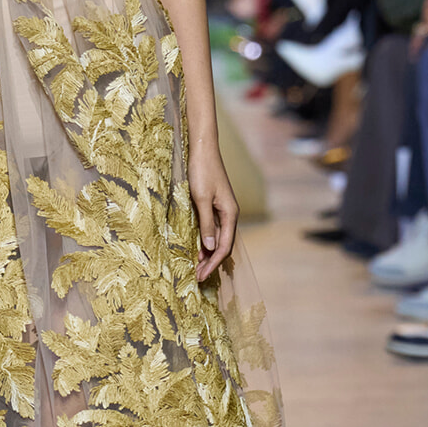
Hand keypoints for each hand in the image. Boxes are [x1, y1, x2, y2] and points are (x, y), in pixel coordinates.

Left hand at [188, 141, 237, 283]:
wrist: (202, 149)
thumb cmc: (202, 171)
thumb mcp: (201, 199)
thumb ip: (206, 224)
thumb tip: (210, 248)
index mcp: (230, 214)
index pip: (224, 246)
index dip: (213, 263)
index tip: (201, 275)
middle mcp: (229, 214)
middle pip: (223, 245)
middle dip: (211, 263)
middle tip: (198, 277)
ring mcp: (222, 210)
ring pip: (218, 238)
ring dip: (208, 254)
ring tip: (197, 268)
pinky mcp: (214, 205)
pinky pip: (212, 229)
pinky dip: (206, 241)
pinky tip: (198, 249)